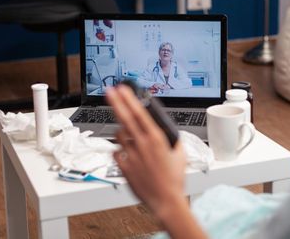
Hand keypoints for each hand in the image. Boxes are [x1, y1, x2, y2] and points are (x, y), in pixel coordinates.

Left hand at [106, 85, 186, 215]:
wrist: (166, 201)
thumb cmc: (174, 179)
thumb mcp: (180, 153)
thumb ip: (173, 139)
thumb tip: (169, 130)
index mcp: (157, 139)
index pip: (140, 113)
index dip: (129, 99)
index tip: (123, 89)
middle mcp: (142, 145)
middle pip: (125, 118)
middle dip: (116, 102)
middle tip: (109, 91)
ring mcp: (131, 156)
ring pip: (119, 135)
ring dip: (122, 130)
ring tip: (128, 132)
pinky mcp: (124, 167)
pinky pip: (117, 152)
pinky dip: (121, 150)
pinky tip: (127, 152)